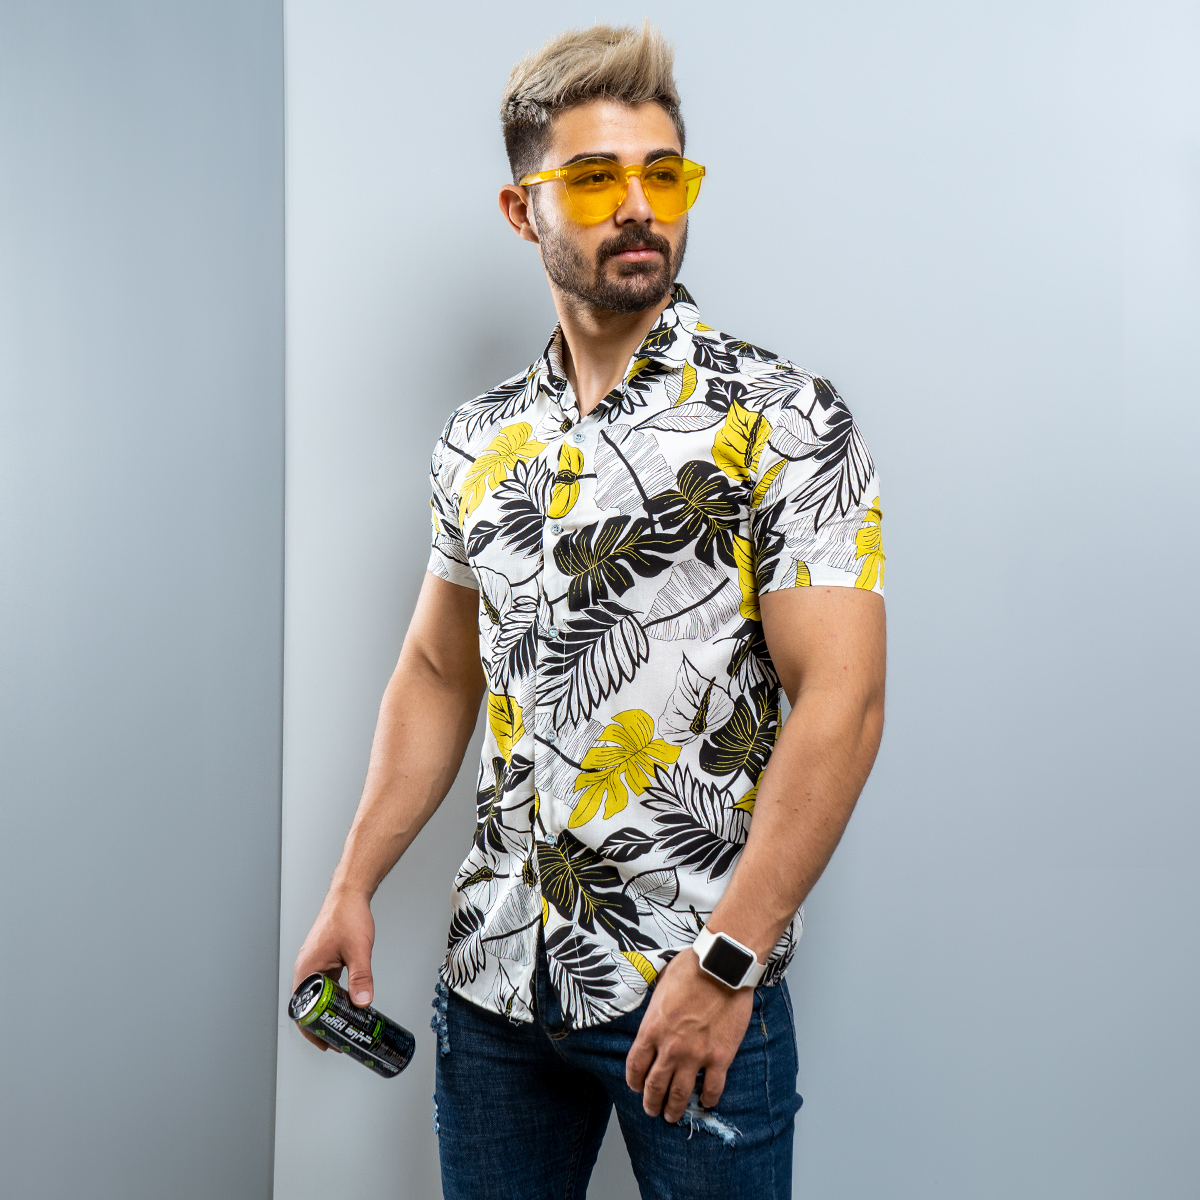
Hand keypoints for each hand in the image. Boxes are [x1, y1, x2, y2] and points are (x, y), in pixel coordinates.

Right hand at [292, 888, 375, 1050]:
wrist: (349, 894)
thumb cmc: (346, 915)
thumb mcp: (358, 950)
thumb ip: (361, 977)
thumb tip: (363, 1001)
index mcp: (307, 969)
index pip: (302, 1009)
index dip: (311, 1029)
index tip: (324, 1042)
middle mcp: (307, 968)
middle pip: (309, 1005)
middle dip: (322, 1024)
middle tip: (339, 1039)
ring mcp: (315, 964)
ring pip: (319, 995)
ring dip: (329, 1010)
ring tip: (345, 1025)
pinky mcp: (324, 959)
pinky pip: (327, 984)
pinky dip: (335, 996)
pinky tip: (348, 1002)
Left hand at [625, 949, 754, 1121]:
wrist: (722, 967)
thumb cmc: (691, 968)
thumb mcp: (660, 983)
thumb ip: (655, 1005)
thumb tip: (655, 1009)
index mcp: (652, 1029)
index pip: (635, 1065)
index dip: (634, 1080)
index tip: (636, 1086)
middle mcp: (670, 1048)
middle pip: (655, 1086)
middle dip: (651, 1102)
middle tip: (652, 1110)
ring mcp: (696, 1055)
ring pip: (680, 1094)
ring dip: (674, 1108)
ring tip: (672, 1116)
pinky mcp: (720, 1057)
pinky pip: (713, 1088)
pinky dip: (709, 1099)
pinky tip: (706, 1101)